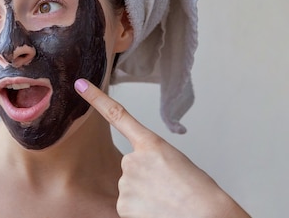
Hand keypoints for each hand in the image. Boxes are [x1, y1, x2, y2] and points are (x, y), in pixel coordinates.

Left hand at [74, 79, 249, 217]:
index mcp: (151, 144)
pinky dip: (141, 212)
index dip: (95, 98)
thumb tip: (141, 176)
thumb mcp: (178, 165)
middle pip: (131, 168)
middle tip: (168, 191)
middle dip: (145, 179)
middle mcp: (133, 160)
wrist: (209, 217)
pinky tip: (158, 213)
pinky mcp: (123, 205)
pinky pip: (128, 207)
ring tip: (167, 204)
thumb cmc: (201, 194)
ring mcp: (126, 182)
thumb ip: (152, 162)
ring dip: (145, 197)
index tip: (79, 85)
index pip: (117, 115)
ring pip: (130, 189)